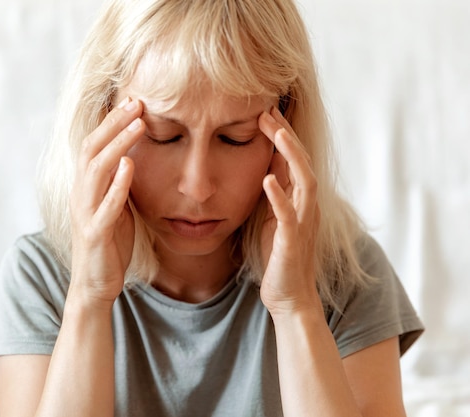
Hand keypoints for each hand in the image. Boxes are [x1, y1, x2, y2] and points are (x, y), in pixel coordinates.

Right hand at [69, 97, 144, 306]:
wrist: (95, 283)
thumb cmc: (108, 242)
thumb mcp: (114, 205)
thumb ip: (118, 181)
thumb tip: (131, 154)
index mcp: (85, 186)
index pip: (93, 144)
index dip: (111, 121)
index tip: (134, 100)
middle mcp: (80, 194)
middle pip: (91, 149)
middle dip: (114, 123)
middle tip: (137, 101)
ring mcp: (85, 213)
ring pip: (96, 170)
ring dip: (118, 144)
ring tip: (139, 124)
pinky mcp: (95, 233)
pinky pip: (105, 205)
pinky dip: (117, 184)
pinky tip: (130, 166)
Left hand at [257, 107, 321, 315]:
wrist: (290, 297)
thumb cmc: (280, 258)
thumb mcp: (274, 218)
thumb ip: (275, 193)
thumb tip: (268, 165)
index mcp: (300, 200)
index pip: (294, 159)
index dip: (282, 135)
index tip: (265, 111)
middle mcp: (306, 207)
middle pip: (301, 162)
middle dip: (285, 135)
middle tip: (268, 110)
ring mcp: (303, 223)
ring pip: (304, 181)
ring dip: (290, 155)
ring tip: (276, 132)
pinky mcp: (292, 242)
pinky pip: (289, 215)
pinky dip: (279, 196)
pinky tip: (267, 180)